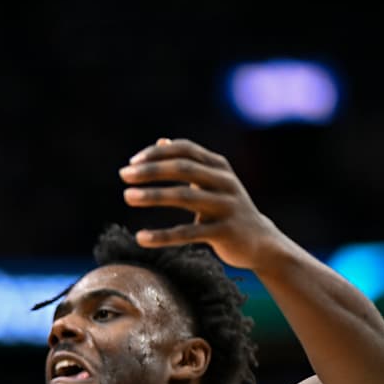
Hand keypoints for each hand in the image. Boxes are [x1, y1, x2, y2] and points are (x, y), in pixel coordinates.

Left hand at [119, 138, 285, 270]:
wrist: (260, 241)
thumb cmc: (226, 208)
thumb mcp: (211, 182)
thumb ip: (188, 163)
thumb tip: (160, 141)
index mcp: (219, 166)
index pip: (185, 149)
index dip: (157, 153)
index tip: (132, 162)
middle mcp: (224, 181)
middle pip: (183, 168)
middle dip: (150, 170)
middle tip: (123, 175)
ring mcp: (226, 206)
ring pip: (184, 197)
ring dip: (152, 196)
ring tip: (127, 196)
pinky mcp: (224, 232)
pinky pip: (187, 233)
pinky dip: (162, 236)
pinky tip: (140, 237)